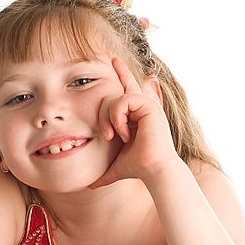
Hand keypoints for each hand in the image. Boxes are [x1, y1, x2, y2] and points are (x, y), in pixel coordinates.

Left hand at [90, 57, 177, 187]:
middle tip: (109, 135)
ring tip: (117, 136)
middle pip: (115, 93)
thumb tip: (90, 185)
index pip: (126, 89)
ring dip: (111, 119)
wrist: (153, 170)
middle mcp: (144, 106)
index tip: (113, 59)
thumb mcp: (115, 166)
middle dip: (105, 112)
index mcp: (137, 114)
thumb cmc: (138, 167)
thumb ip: (103, 172)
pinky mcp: (149, 105)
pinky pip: (123, 100)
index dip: (121, 73)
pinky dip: (117, 118)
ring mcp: (147, 104)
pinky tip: (124, 133)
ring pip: (116, 98)